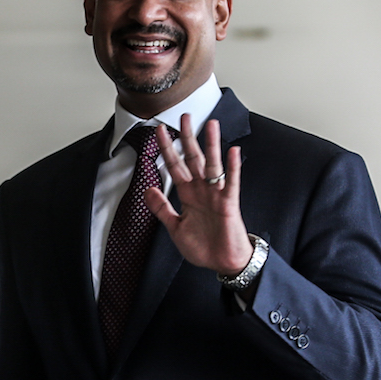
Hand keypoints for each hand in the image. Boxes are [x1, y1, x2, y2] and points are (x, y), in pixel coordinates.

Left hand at [145, 114, 253, 275]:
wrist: (223, 262)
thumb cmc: (203, 246)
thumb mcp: (175, 228)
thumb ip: (162, 209)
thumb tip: (147, 190)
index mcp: (188, 194)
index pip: (175, 166)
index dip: (167, 149)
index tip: (159, 132)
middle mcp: (202, 190)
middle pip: (193, 158)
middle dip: (188, 138)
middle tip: (184, 117)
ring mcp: (216, 194)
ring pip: (212, 164)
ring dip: (211, 144)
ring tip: (211, 125)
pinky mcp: (229, 203)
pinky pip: (231, 182)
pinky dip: (232, 167)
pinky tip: (232, 152)